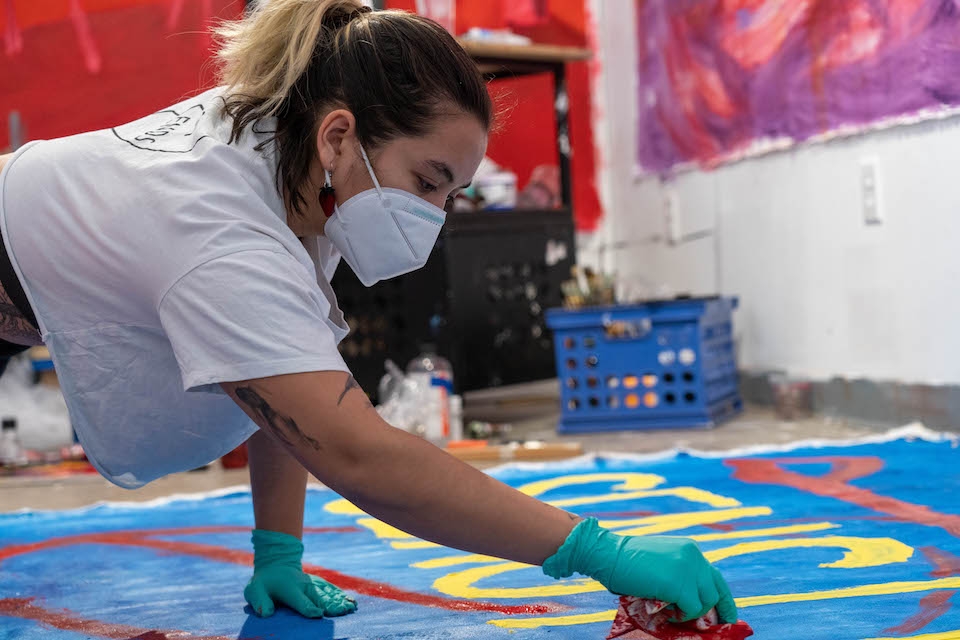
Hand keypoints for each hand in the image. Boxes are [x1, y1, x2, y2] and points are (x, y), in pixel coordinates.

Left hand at [245, 529, 356, 617]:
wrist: (276, 564)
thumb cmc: (263, 582)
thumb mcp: (254, 590)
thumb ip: (260, 601)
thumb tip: (266, 613)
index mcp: (290, 589)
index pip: (300, 601)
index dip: (309, 608)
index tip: (319, 615)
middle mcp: (304, 586)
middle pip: (320, 597)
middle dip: (332, 604)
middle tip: (343, 611)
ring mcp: (312, 584)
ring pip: (328, 593)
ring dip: (340, 600)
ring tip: (351, 608)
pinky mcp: (318, 584)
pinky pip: (331, 589)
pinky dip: (341, 594)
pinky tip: (350, 600)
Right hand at [542, 517, 735, 621]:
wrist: (608, 553)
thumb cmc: (626, 561)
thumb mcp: (661, 562)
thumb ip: (680, 574)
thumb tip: (693, 603)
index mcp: (690, 549)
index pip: (715, 577)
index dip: (725, 600)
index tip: (729, 617)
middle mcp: (694, 556)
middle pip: (714, 591)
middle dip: (709, 611)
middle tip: (700, 624)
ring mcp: (687, 568)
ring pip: (705, 602)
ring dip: (689, 612)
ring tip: (670, 611)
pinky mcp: (678, 583)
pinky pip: (690, 609)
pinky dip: (680, 615)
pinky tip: (664, 610)